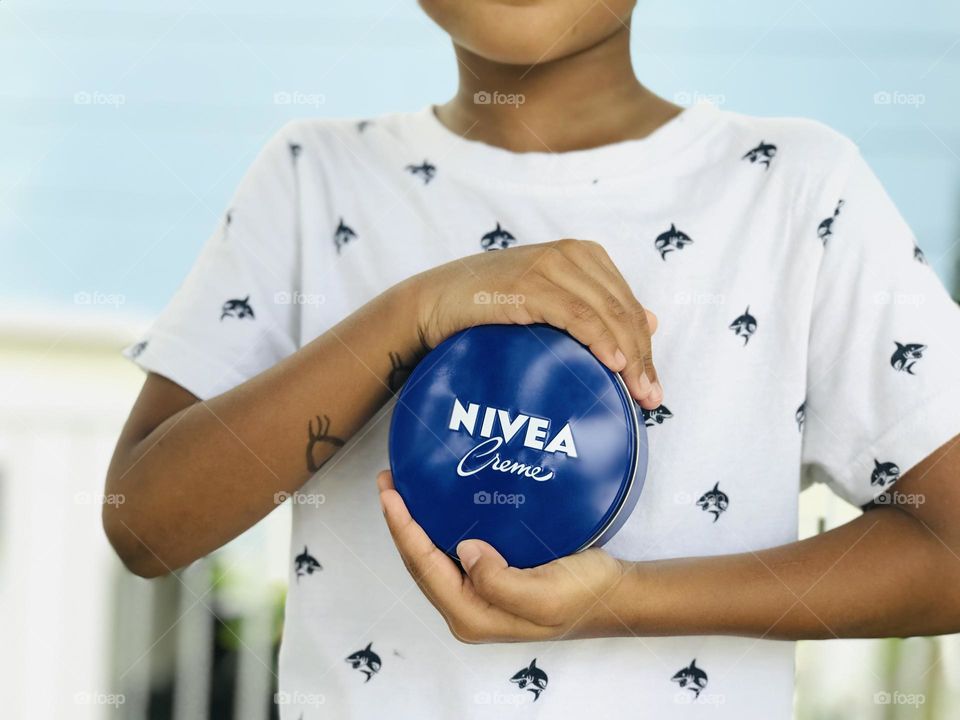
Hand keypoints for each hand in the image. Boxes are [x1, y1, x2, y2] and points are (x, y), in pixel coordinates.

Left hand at [377, 470, 628, 642]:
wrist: (612, 594)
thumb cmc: (581, 595)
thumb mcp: (541, 595)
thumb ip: (498, 581)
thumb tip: (464, 549)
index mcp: (472, 614)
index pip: (424, 566)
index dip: (402, 528)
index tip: (390, 492)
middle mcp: (468, 606)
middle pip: (419, 562)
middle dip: (400, 523)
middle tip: (390, 481)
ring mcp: (477, 593)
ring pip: (432, 556)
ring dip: (415, 523)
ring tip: (404, 488)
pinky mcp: (490, 576)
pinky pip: (452, 550)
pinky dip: (438, 525)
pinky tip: (438, 502)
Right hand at [409, 239, 661, 408]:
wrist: (435, 300)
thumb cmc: (491, 304)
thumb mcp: (550, 300)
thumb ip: (596, 307)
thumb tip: (653, 321)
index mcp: (583, 255)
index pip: (628, 305)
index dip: (645, 347)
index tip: (652, 386)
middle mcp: (571, 254)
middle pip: (623, 310)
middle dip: (642, 357)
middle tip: (651, 398)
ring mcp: (548, 266)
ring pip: (606, 313)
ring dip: (628, 356)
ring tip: (638, 392)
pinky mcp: (527, 284)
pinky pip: (575, 315)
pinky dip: (598, 339)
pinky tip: (612, 363)